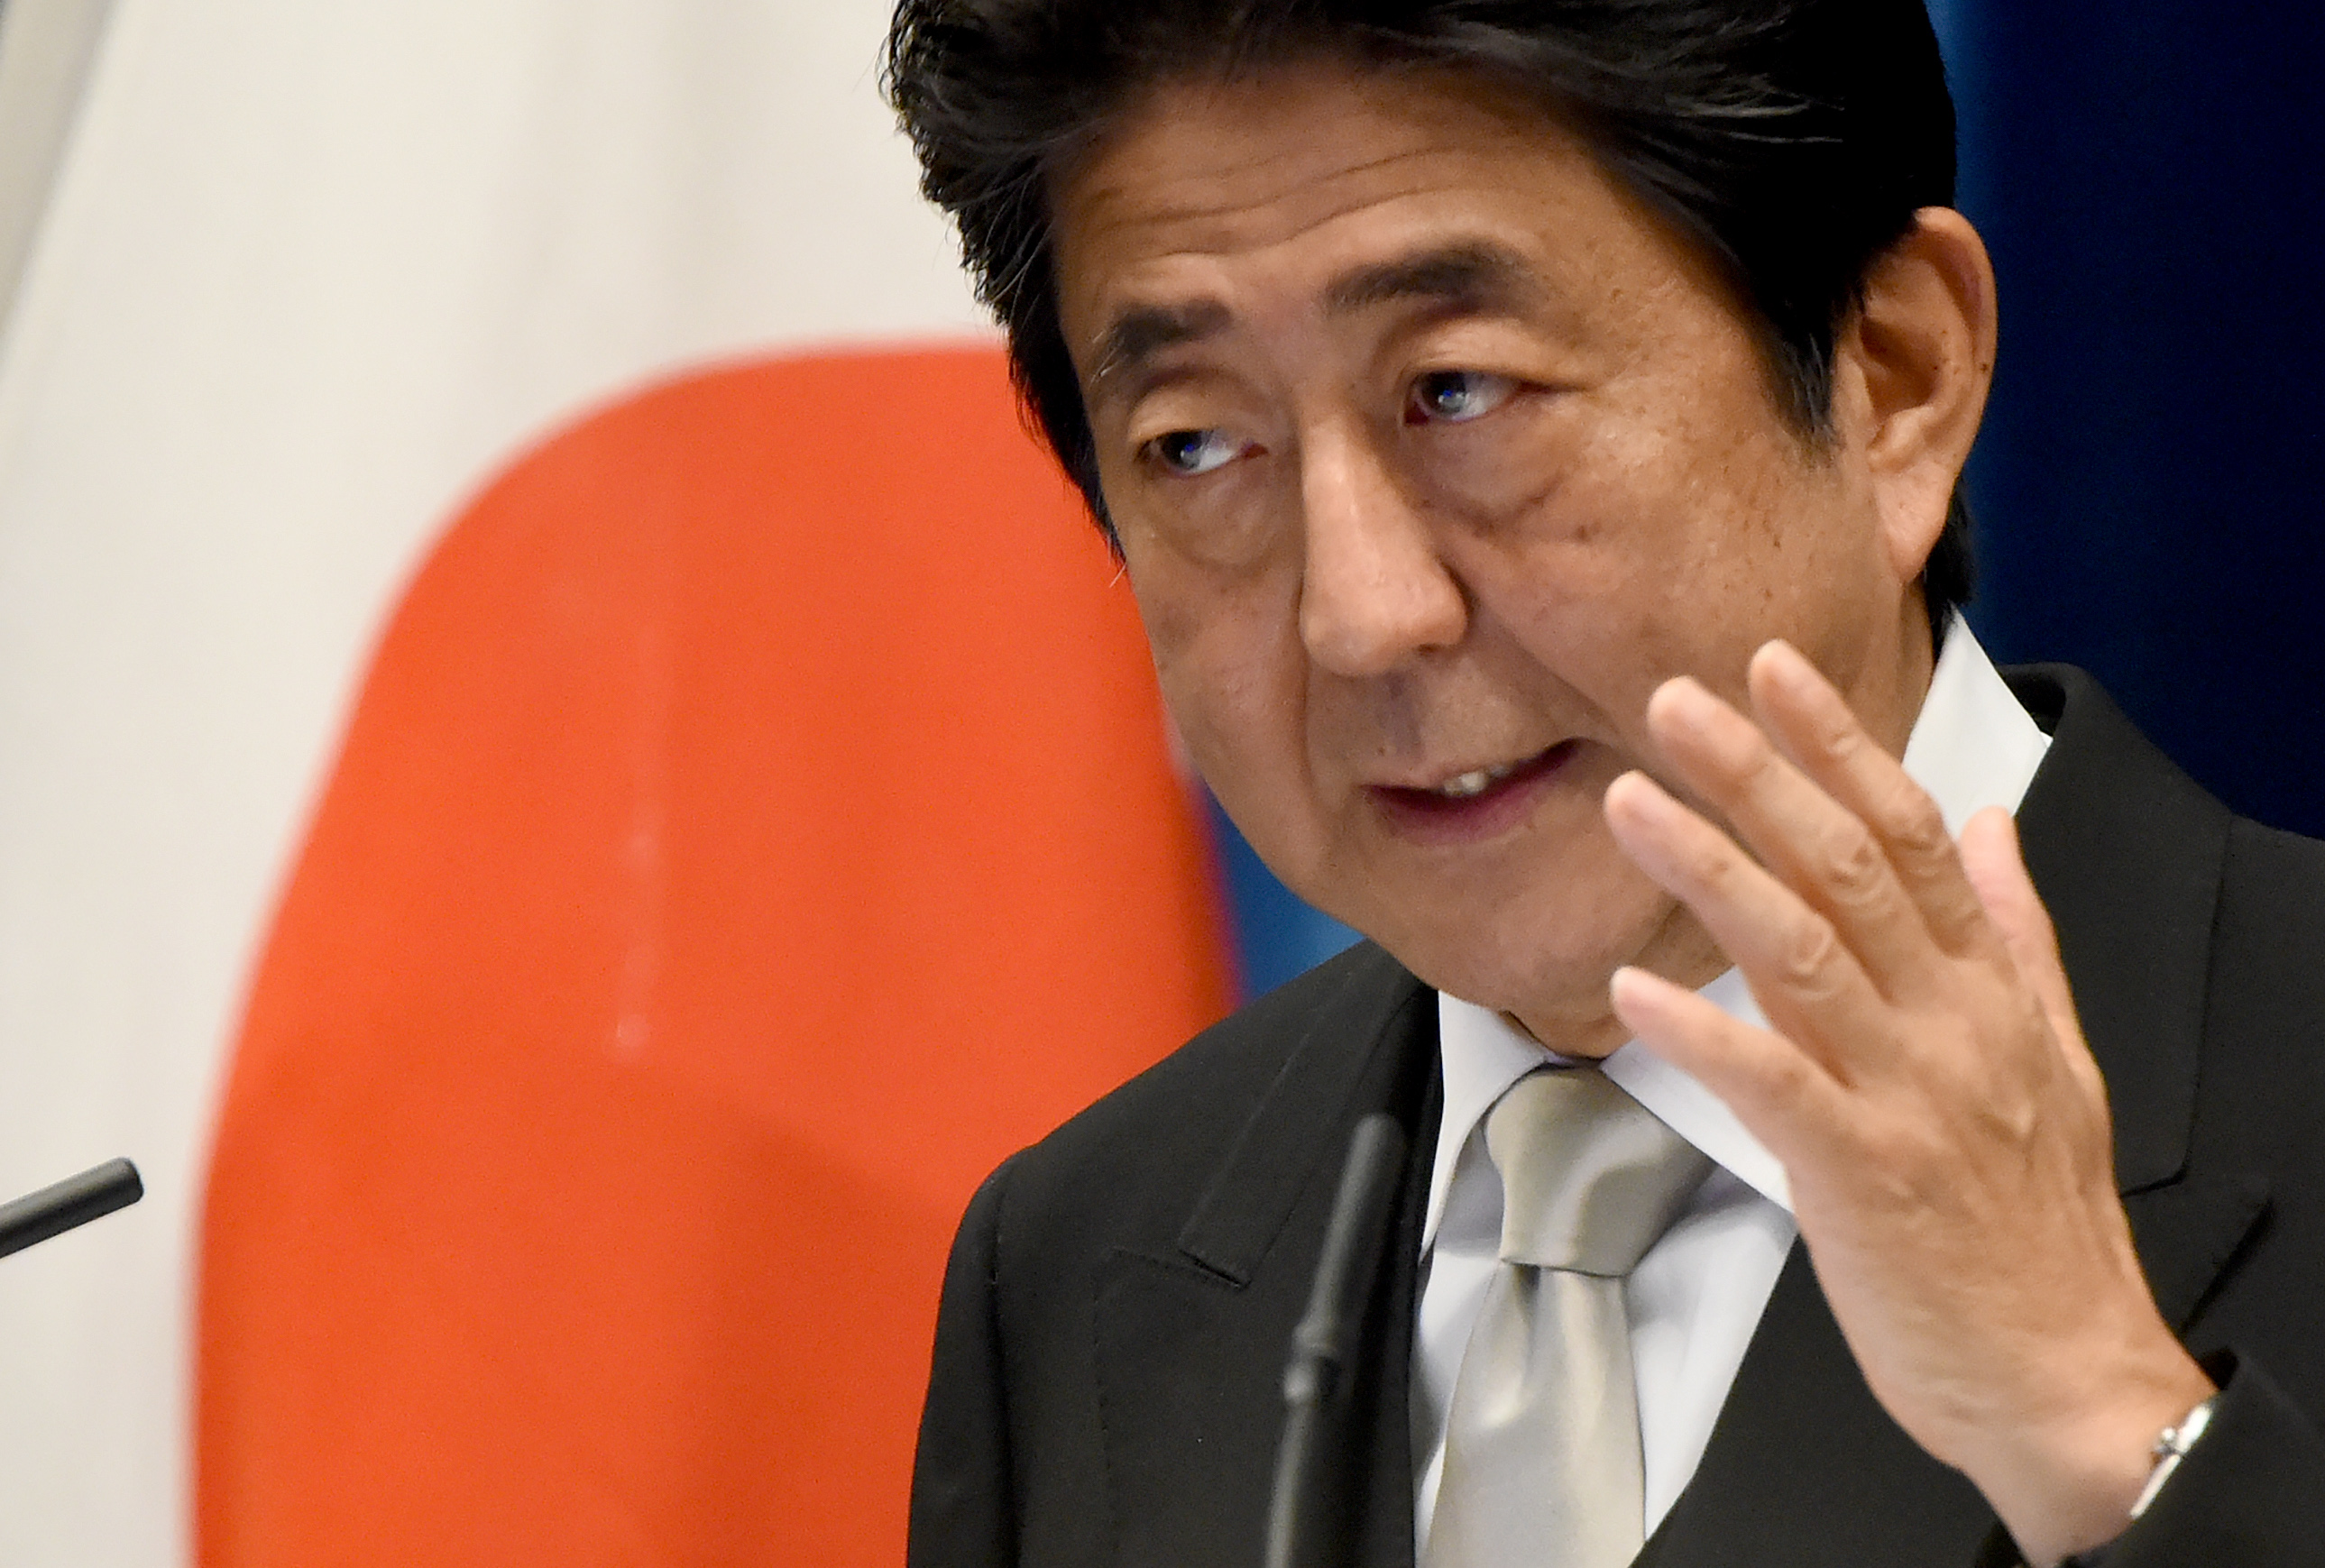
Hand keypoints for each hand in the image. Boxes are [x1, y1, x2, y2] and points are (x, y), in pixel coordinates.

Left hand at [1600, 639, 2212, 1567]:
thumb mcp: (2058, 1059)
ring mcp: (1906, 1095)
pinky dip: (1702, 1031)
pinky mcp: (1861, 1173)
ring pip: (1801, 951)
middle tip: (1675, 702)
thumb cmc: (2041, 1228)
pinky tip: (1633, 988)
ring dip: (1708, 869)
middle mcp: (1948, 1024)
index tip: (1772, 671)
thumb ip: (2018, 933)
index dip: (1839, 744)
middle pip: (1847, 868)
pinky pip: (1773, 1084)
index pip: (1911, 833)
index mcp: (1986, 991)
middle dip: (1758, 774)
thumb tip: (1992, 823)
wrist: (2069, 1379)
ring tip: (1632, 801)